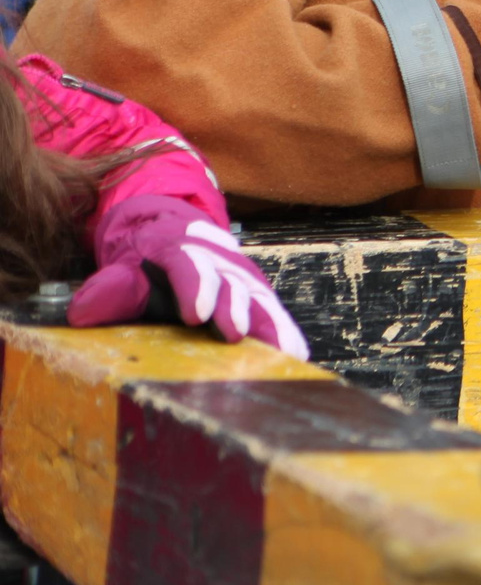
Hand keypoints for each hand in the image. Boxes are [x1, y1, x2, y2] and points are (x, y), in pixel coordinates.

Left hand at [68, 193, 309, 359]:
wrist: (172, 230)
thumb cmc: (147, 256)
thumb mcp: (122, 265)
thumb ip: (109, 288)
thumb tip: (82, 312)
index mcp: (181, 248)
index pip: (189, 263)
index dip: (195, 286)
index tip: (195, 314)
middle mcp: (219, 260)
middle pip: (230, 282)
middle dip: (234, 307)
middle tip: (235, 334)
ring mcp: (243, 278)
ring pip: (258, 298)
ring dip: (269, 324)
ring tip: (282, 352)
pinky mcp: (257, 295)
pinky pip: (272, 313)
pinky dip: (284, 332)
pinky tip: (295, 354)